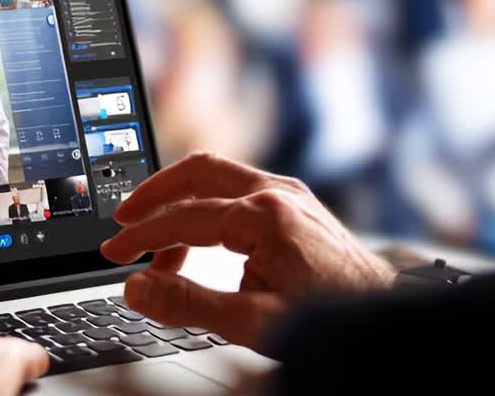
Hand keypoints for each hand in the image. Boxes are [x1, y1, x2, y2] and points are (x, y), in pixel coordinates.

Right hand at [99, 153, 395, 350]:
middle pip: (197, 172)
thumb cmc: (327, 318)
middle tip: (122, 223)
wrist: (383, 315)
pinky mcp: (295, 201)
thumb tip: (136, 287)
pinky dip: (206, 207)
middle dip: (153, 195)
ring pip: (217, 175)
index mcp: (264, 217)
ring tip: (158, 252)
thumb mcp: (253, 322)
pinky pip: (237, 188)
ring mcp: (288, 192)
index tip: (111, 253)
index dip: (140, 236)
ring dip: (179, 202)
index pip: (184, 218)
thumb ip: (188, 303)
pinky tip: (199, 245)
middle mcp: (276, 192)